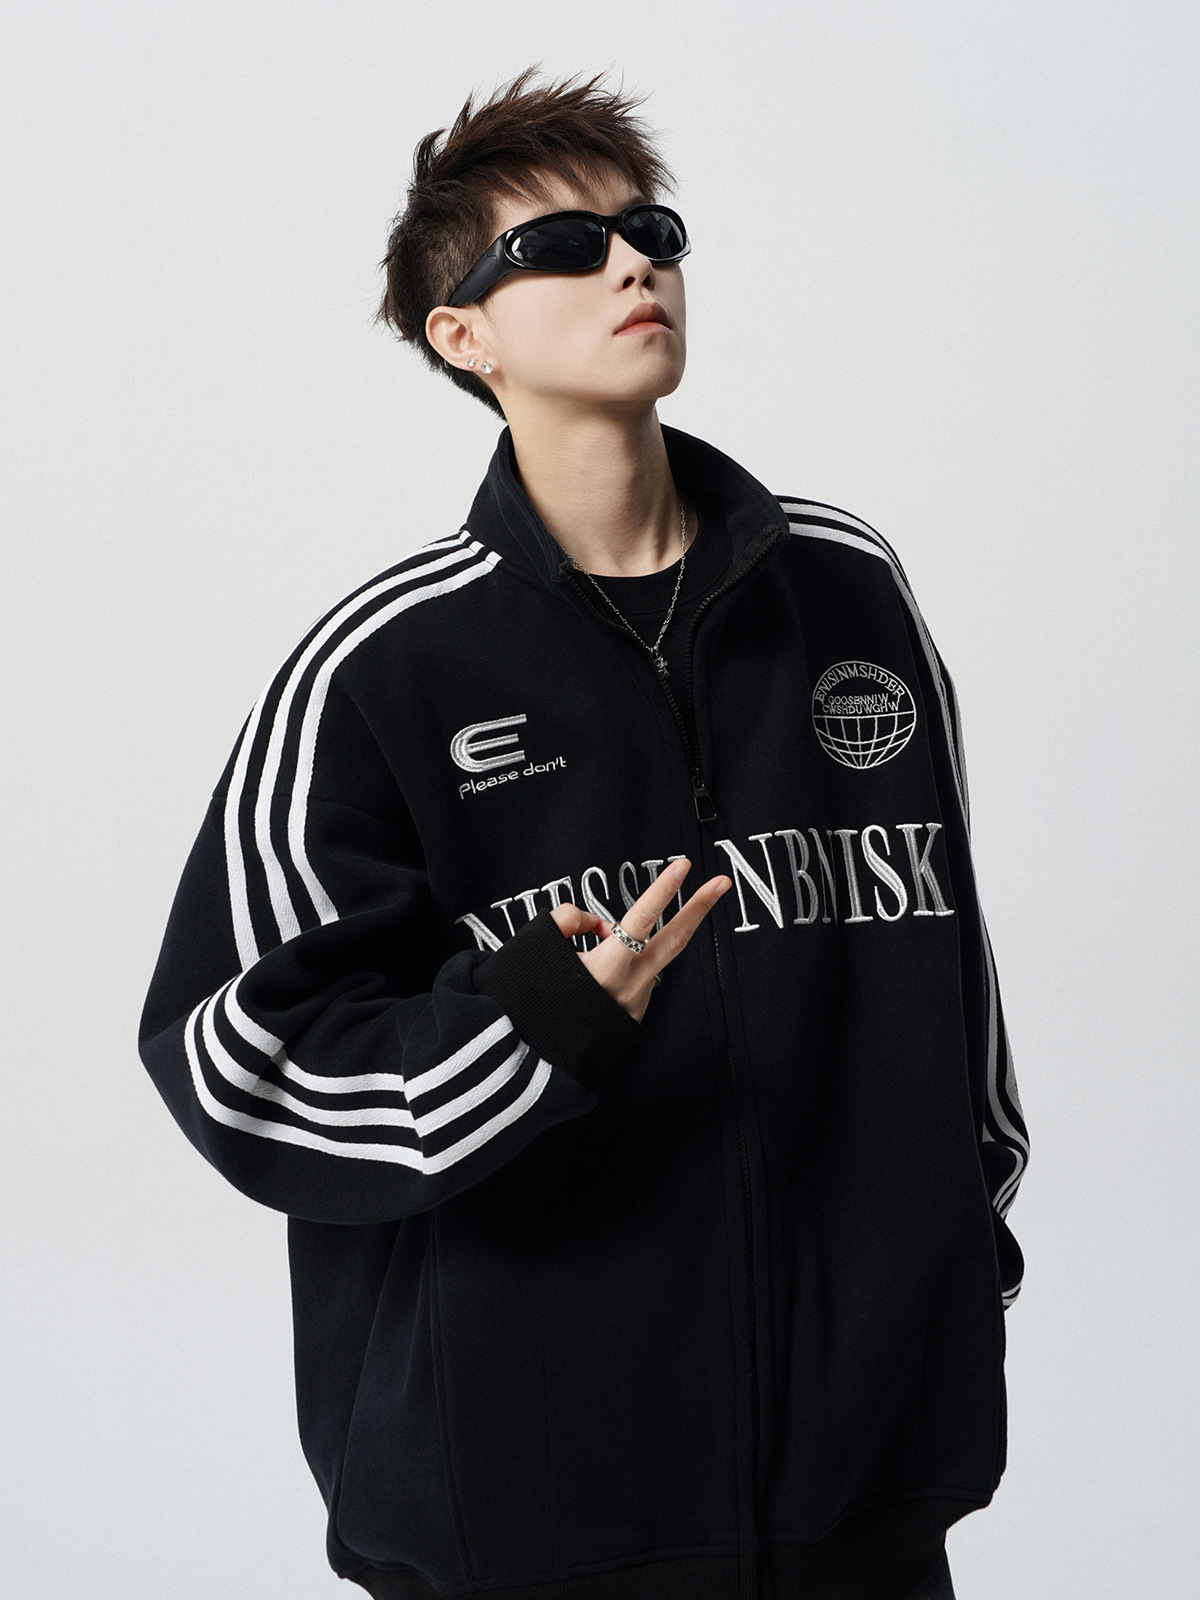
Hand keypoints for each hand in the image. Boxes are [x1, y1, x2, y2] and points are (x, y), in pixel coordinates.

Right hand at [548, 858, 731, 1022]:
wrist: (533, 1054)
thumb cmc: (532, 999)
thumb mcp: (539, 948)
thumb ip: (570, 921)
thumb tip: (599, 924)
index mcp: (605, 970)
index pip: (640, 919)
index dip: (662, 890)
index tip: (683, 866)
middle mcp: (628, 987)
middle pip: (674, 940)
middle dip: (700, 907)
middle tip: (722, 882)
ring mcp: (636, 1003)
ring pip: (647, 958)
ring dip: (631, 945)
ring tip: (587, 955)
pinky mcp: (635, 1015)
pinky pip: (635, 978)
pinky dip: (622, 968)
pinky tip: (595, 983)